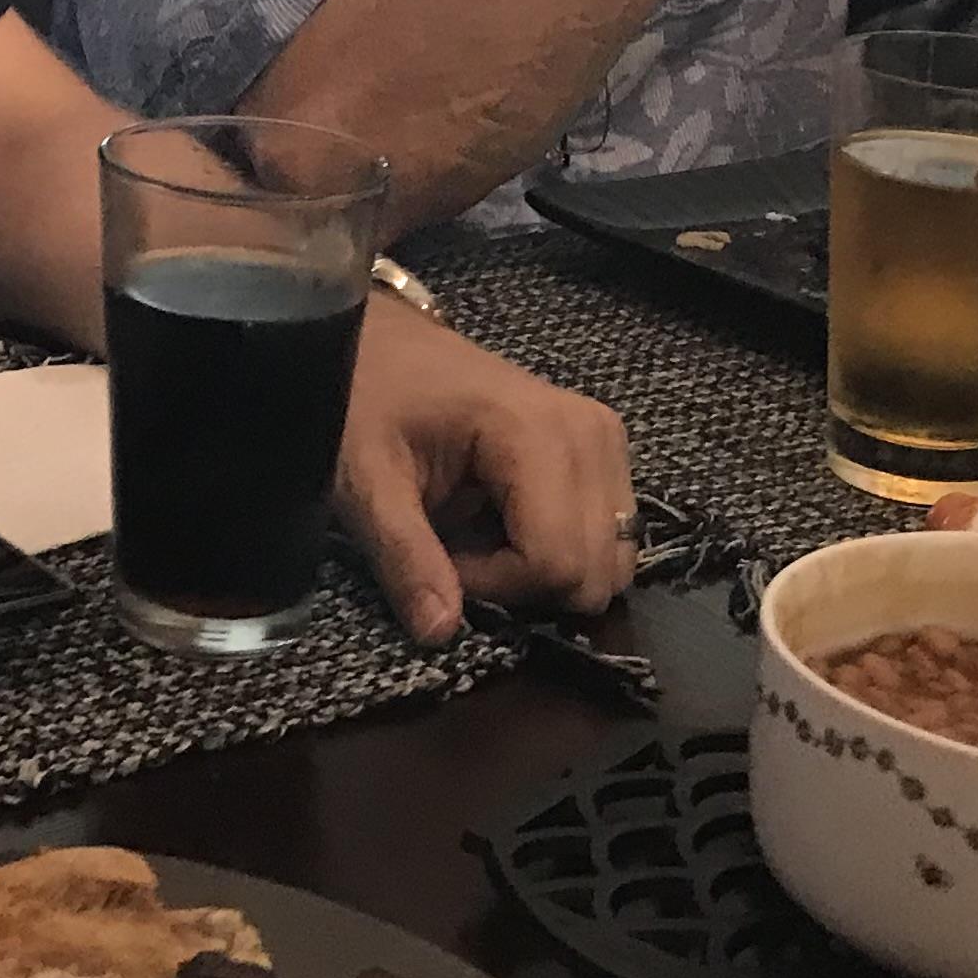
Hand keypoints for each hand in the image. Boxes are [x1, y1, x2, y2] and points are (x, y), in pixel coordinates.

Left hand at [331, 299, 634, 643]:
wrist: (382, 343)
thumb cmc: (367, 400)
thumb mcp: (366, 480)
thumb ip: (405, 556)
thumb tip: (440, 634)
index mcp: (534, 432)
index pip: (556, 561)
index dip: (496, 585)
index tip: (441, 557)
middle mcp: (590, 433)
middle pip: (596, 569)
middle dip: (525, 585)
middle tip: (461, 550)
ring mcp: (605, 438)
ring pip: (612, 560)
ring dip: (546, 572)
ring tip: (483, 534)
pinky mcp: (605, 447)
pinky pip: (609, 534)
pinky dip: (562, 549)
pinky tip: (508, 521)